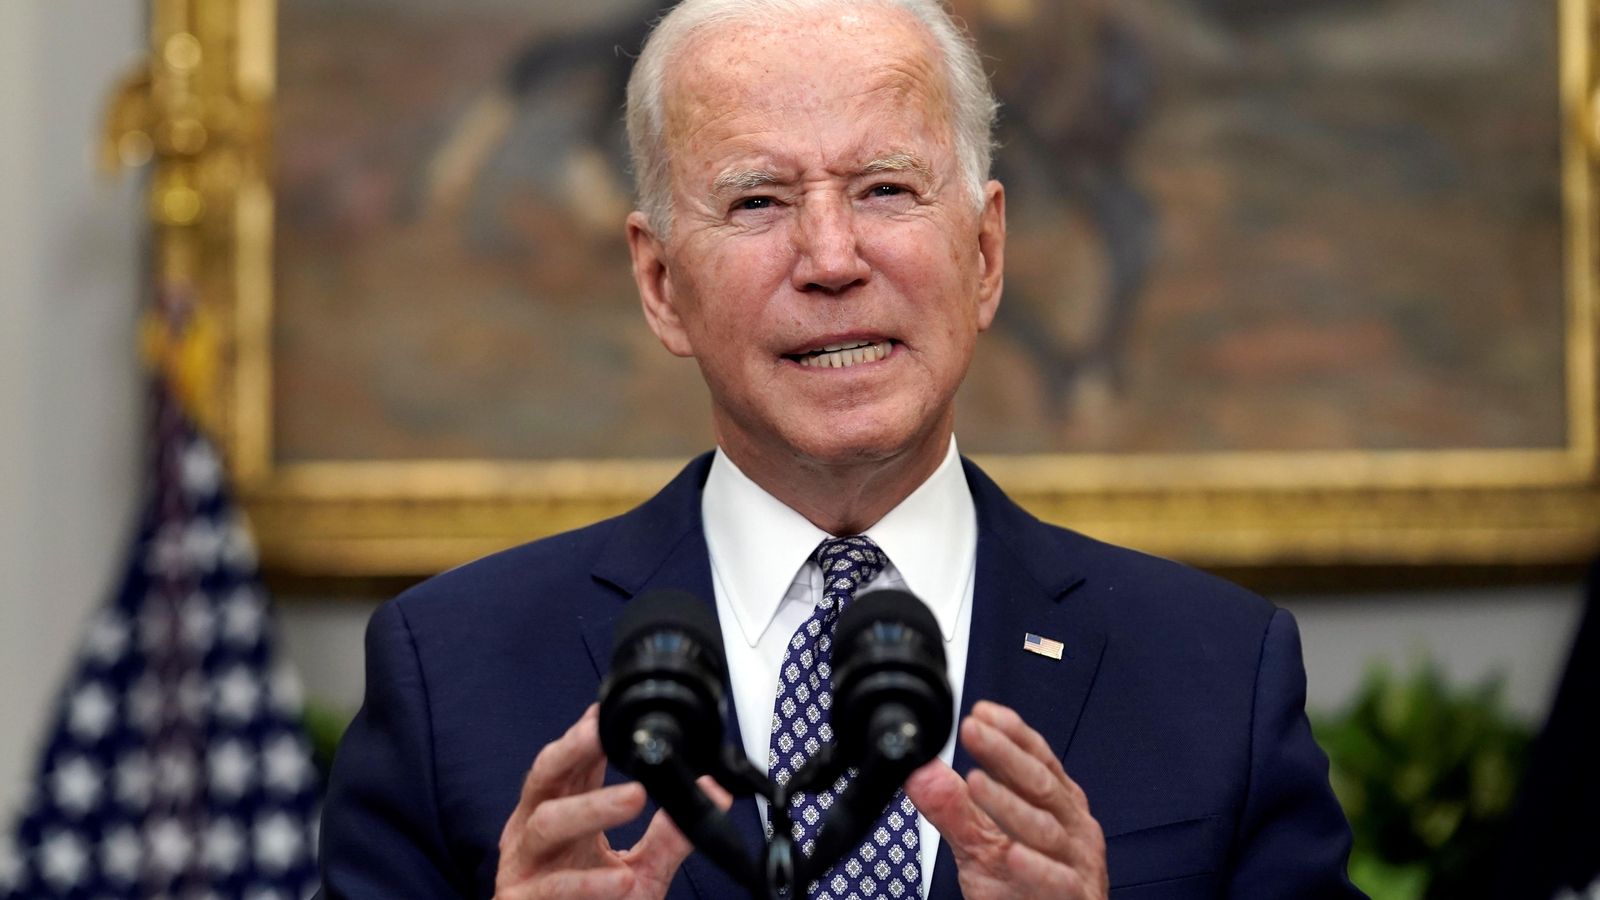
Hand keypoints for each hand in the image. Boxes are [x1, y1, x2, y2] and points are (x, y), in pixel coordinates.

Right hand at [494, 704, 714, 898]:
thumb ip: (671, 834)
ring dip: (591, 807)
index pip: (571, 762)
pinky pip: (553, 887)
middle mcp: (533, 830)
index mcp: (560, 811)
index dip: (586, 734)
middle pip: (546, 775)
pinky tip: (621, 880)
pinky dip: (589, 883)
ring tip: (634, 797)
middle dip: (573, 749)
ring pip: (547, 822)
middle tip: (605, 732)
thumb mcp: (643, 870)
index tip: (607, 711)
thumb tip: (712, 792)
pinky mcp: (520, 899)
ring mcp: (523, 864)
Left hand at [905, 701, 1107, 899]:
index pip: (1036, 757)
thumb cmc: (1023, 884)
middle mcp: (1071, 824)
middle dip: (1004, 754)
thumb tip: (918, 768)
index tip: (980, 711)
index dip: (1010, 732)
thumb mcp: (978, 841)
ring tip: (976, 782)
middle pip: (1038, 783)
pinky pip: (1057, 881)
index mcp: (1055, 801)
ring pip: (1044, 828)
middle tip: (972, 730)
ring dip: (1009, 804)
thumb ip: (950, 806)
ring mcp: (1076, 861)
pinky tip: (1013, 853)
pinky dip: (1035, 867)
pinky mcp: (1075, 897)